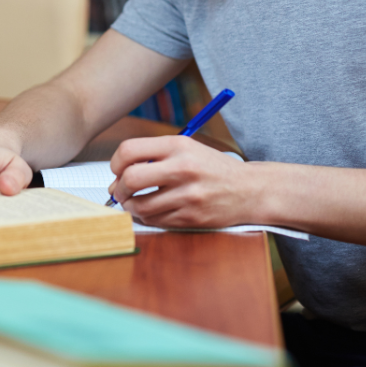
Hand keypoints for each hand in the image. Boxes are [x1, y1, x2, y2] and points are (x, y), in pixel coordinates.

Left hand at [107, 136, 255, 228]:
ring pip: (140, 205)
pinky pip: (155, 220)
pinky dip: (147, 217)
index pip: (129, 150)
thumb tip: (118, 175)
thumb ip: (153, 155)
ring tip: (134, 202)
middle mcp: (182, 168)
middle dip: (119, 188)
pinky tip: (152, 211)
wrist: (250, 190)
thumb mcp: (186, 148)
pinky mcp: (191, 217)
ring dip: (130, 206)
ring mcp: (187, 195)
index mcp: (178, 146)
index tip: (117, 170)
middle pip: (131, 178)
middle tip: (120, 191)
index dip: (116, 162)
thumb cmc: (212, 168)